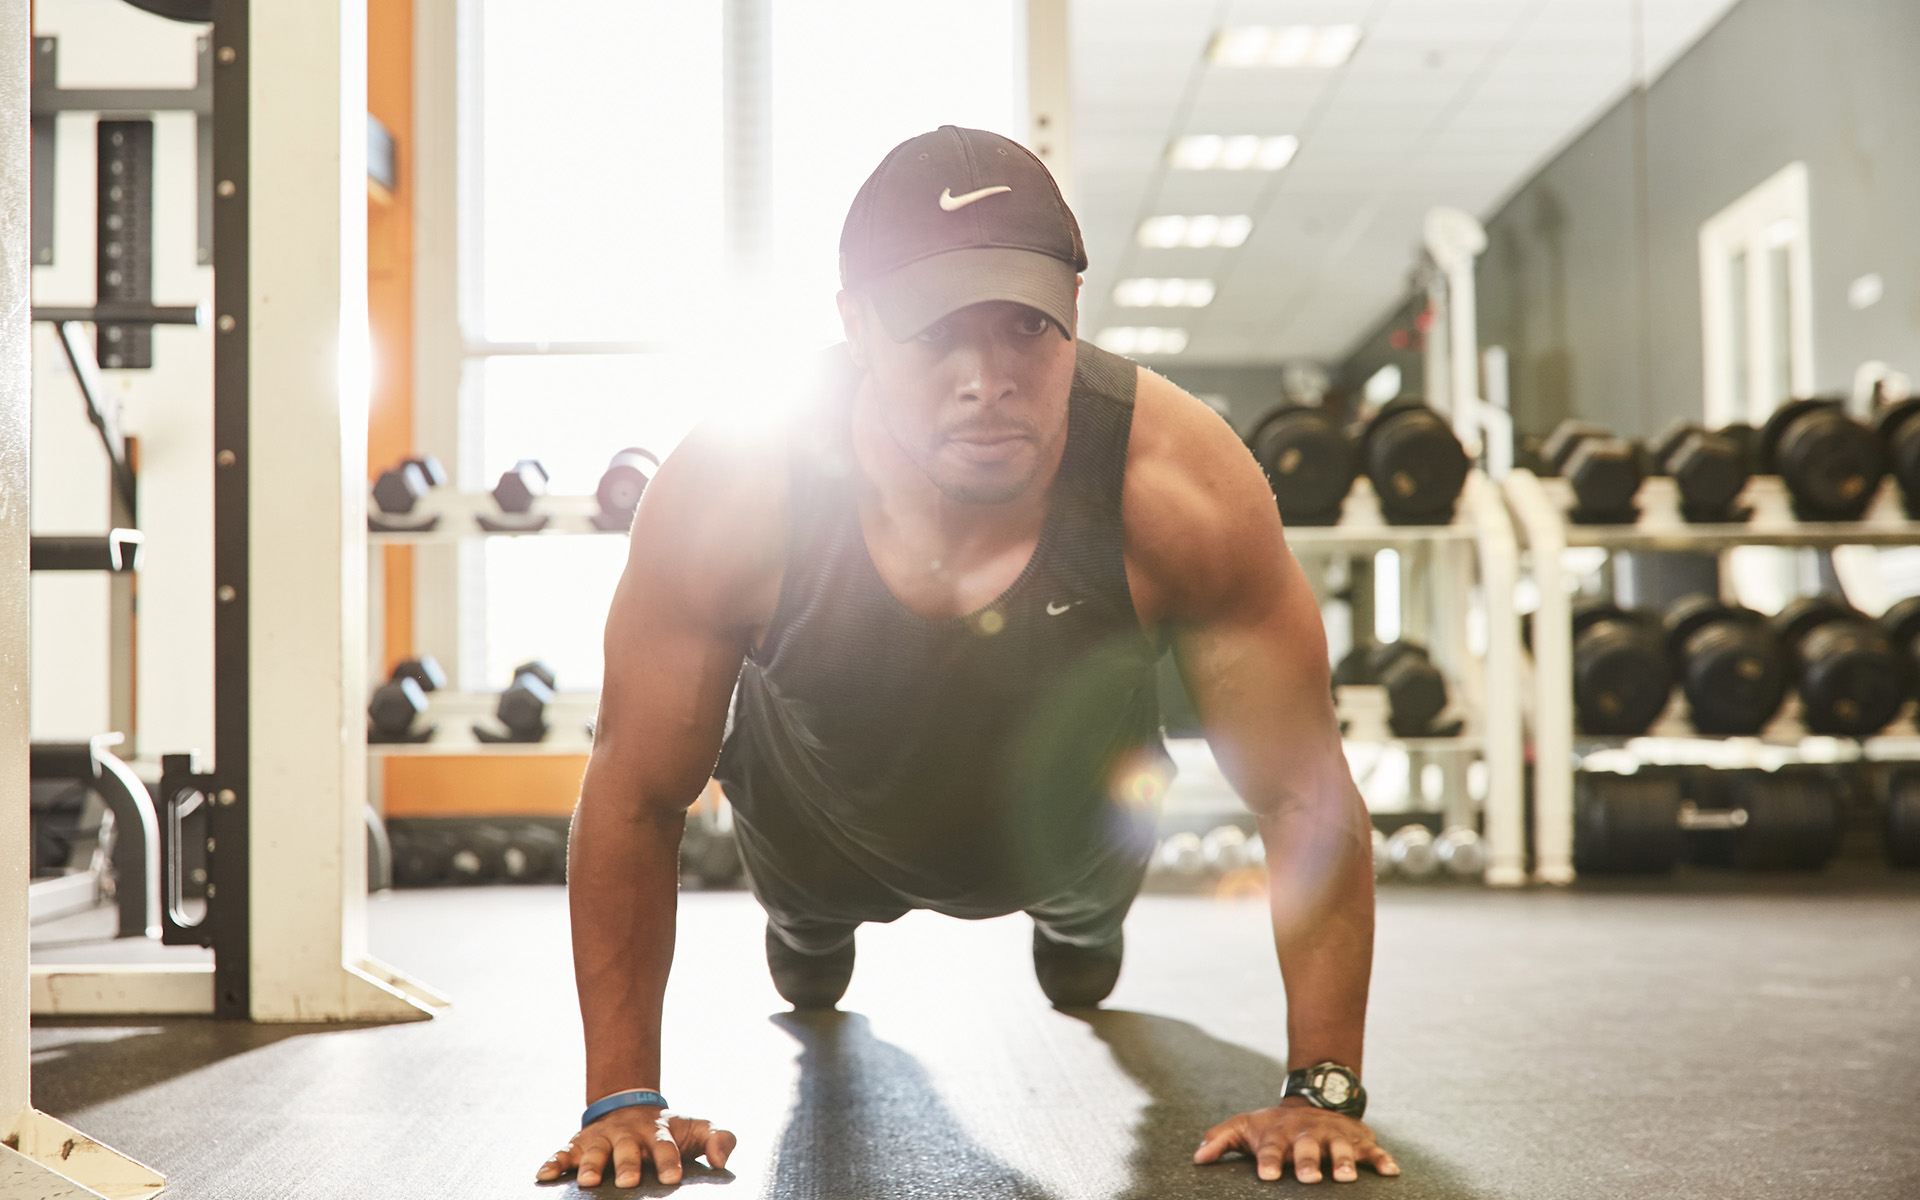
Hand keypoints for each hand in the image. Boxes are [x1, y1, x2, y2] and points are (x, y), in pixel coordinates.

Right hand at [535, 1106, 735, 1188]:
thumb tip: (721, 1159)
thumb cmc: (670, 1129)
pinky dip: (553, 1162)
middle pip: (627, 1149)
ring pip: (594, 1152)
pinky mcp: (578, 1145)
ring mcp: (601, 1139)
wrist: (631, 1106)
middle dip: (627, 1164)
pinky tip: (543, 1175)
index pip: (665, 1146)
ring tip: (589, 1182)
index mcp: (658, 1132)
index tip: (672, 1177)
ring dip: (591, 1165)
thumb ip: (719, 1138)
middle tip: (629, 1180)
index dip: (669, 1160)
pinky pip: (563, 1153)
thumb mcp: (697, 1129)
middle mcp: (627, 1135)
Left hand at [1194, 1100, 1398, 1183]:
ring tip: (1346, 1178)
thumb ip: (1221, 1139)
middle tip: (1309, 1179)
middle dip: (1308, 1162)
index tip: (1266, 1176)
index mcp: (1279, 1134)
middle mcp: (1308, 1134)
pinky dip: (1382, 1158)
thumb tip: (1197, 1158)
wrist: (1314, 1099)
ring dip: (1344, 1161)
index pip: (1271, 1148)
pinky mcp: (1359, 1139)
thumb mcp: (1245, 1126)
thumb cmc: (1274, 1125)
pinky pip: (1373, 1149)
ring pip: (1341, 1147)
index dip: (1268, 1161)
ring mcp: (1335, 1135)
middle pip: (1307, 1148)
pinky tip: (1390, 1171)